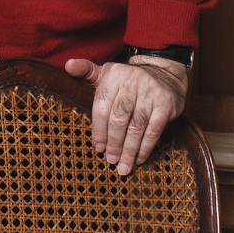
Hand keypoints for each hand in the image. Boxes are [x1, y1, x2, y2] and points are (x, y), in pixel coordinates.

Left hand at [65, 55, 187, 174]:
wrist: (163, 74)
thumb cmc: (127, 80)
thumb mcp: (107, 73)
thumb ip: (87, 71)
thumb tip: (68, 65)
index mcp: (113, 74)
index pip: (102, 106)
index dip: (99, 130)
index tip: (98, 147)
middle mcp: (132, 80)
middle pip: (119, 118)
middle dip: (114, 143)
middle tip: (110, 160)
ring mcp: (150, 92)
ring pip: (136, 126)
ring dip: (129, 150)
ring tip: (123, 167)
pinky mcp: (165, 103)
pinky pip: (154, 130)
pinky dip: (146, 147)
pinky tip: (139, 159)